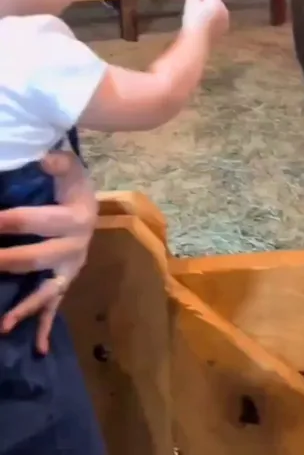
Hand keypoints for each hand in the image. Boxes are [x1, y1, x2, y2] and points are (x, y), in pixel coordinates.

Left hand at [0, 150, 95, 353]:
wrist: (90, 205)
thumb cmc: (73, 185)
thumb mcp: (70, 168)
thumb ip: (59, 162)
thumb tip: (43, 159)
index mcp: (76, 218)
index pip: (37, 221)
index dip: (9, 221)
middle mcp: (76, 247)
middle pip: (36, 258)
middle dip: (5, 262)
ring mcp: (70, 268)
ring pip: (46, 290)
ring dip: (24, 307)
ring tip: (4, 324)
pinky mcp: (65, 281)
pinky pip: (55, 306)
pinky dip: (46, 327)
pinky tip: (39, 349)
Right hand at [182, 0, 228, 41]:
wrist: (198, 41)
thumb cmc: (194, 18)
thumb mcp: (191, 0)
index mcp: (218, 1)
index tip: (192, 4)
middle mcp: (225, 10)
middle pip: (213, 4)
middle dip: (205, 6)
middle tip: (193, 14)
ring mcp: (224, 23)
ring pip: (215, 14)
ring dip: (208, 16)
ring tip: (196, 23)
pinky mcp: (222, 33)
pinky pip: (215, 25)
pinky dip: (209, 25)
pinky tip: (201, 30)